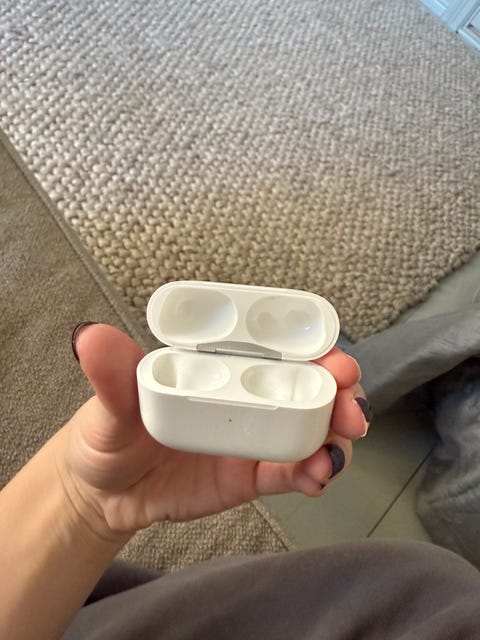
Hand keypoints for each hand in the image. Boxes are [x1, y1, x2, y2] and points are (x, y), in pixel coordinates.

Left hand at [59, 324, 369, 538]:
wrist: (104, 494)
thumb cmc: (107, 434)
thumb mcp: (108, 405)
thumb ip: (111, 376)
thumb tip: (91, 337)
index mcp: (219, 365)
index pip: (273, 346)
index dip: (311, 347)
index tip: (333, 358)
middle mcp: (246, 394)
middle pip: (307, 385)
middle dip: (340, 392)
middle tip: (350, 407)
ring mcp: (254, 436)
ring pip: (311, 428)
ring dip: (335, 435)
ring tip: (334, 452)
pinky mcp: (253, 475)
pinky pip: (293, 471)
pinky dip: (313, 472)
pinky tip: (316, 478)